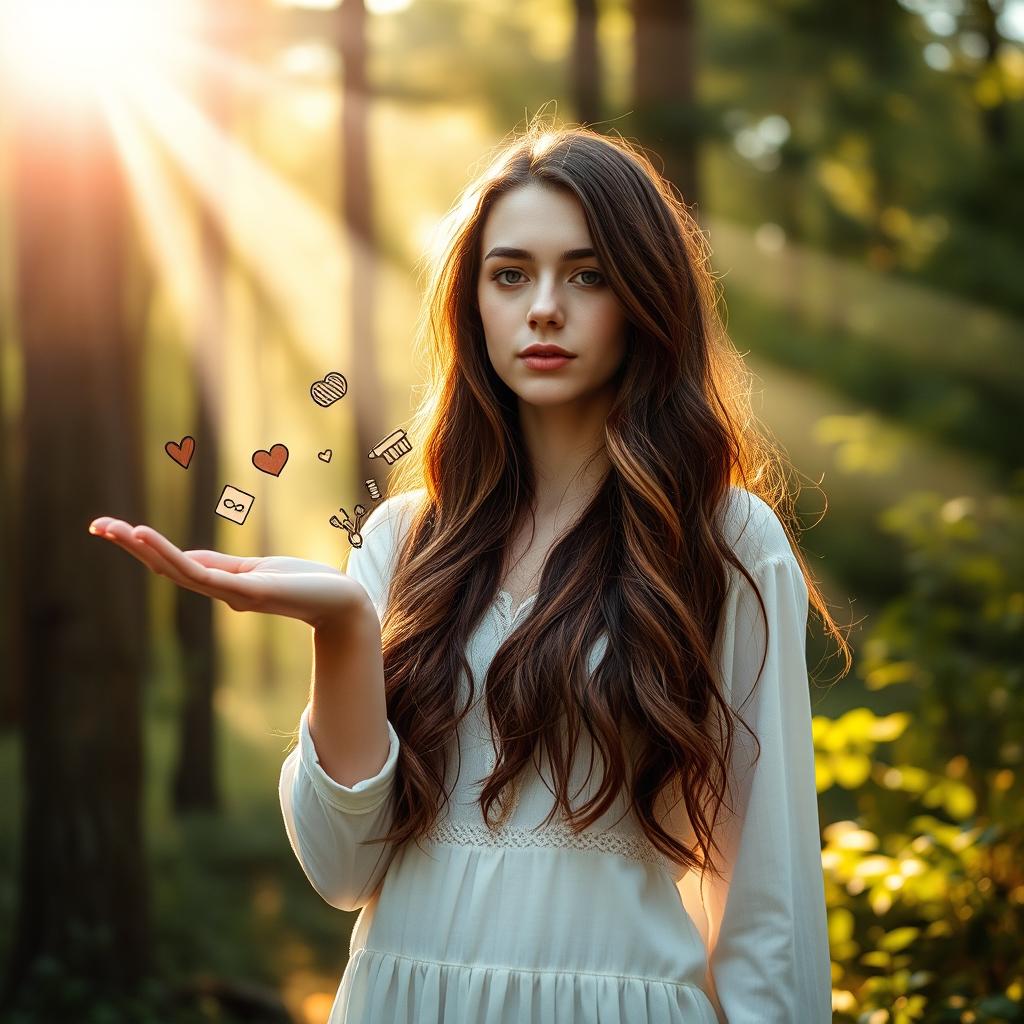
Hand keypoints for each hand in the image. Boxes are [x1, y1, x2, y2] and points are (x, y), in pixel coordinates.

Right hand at [88, 517, 370, 629]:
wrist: (343, 603)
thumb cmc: (306, 584)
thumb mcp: (259, 568)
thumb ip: (226, 566)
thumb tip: (190, 559)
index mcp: (223, 585)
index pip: (175, 564)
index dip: (145, 548)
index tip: (113, 528)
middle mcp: (221, 592)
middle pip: (167, 567)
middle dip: (132, 546)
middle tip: (96, 525)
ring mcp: (231, 594)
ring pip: (178, 571)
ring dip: (144, 549)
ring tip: (115, 529)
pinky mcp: (246, 592)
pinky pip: (201, 573)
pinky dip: (171, 556)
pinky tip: (148, 539)